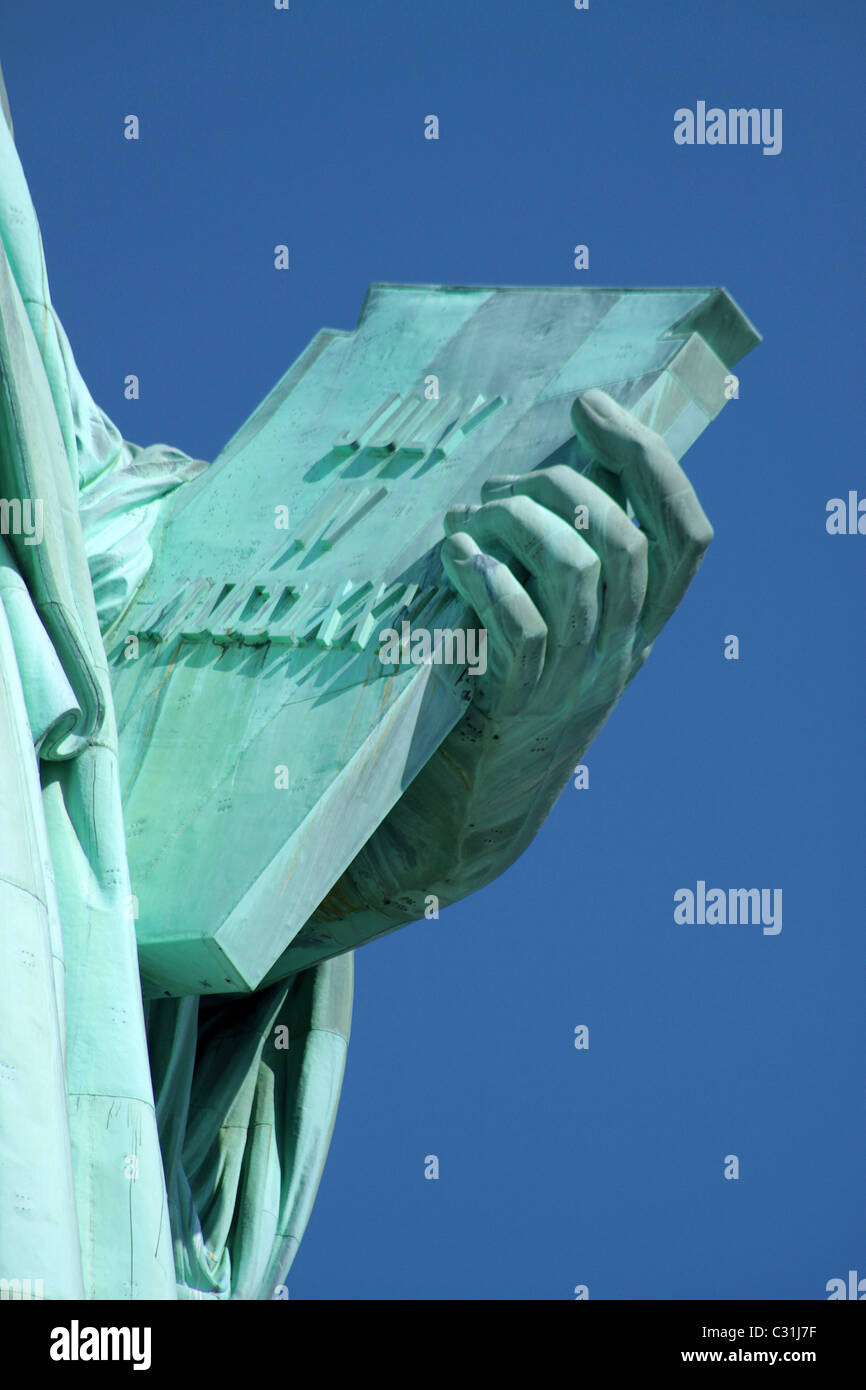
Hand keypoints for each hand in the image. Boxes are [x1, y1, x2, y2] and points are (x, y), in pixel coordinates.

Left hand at [307, 388, 712, 947]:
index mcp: (634, 635)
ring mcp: (571, 686)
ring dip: (516, 522)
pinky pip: (522, 626)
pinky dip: (486, 576)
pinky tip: (451, 559)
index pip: (685, 537)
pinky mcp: (515, 709)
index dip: (650, 459)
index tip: (591, 406)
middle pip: (626, 539)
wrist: (459, 833)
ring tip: (465, 521)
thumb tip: (534, 481)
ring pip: (580, 570)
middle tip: (495, 489)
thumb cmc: (486, 716)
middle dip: (560, 484)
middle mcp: (618, 658)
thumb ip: (553, 579)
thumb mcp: (544, 647)